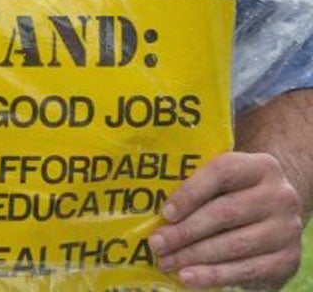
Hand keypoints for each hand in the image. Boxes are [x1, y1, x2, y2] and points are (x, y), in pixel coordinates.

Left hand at [149, 151, 301, 288]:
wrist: (278, 217)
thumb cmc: (239, 193)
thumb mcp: (228, 180)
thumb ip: (201, 184)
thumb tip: (158, 210)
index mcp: (261, 166)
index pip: (222, 172)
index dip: (191, 192)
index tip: (165, 212)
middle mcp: (280, 195)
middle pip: (224, 212)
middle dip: (185, 231)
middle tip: (157, 243)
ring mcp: (286, 230)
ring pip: (233, 244)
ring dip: (194, 256)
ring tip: (166, 261)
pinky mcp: (287, 260)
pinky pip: (244, 270)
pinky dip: (213, 275)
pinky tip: (188, 277)